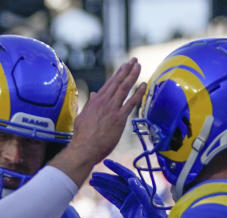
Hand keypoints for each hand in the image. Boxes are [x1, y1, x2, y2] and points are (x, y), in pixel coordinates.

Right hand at [50, 59, 146, 184]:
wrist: (84, 147)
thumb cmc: (82, 136)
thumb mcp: (83, 117)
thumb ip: (90, 105)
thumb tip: (93, 95)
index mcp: (95, 101)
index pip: (109, 84)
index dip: (118, 74)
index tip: (124, 66)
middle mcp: (104, 102)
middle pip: (118, 82)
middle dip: (127, 69)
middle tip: (134, 60)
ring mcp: (112, 109)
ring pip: (124, 87)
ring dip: (133, 75)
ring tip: (139, 66)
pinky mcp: (119, 118)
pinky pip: (131, 102)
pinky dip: (138, 93)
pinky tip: (144, 85)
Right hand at [90, 159, 167, 217]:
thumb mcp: (151, 209)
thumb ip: (142, 195)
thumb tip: (131, 180)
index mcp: (144, 189)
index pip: (128, 176)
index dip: (117, 168)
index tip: (106, 162)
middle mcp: (136, 193)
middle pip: (118, 183)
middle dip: (106, 178)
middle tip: (93, 175)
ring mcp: (130, 201)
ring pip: (114, 190)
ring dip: (104, 185)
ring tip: (91, 181)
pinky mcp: (126, 209)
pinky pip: (114, 199)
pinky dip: (106, 194)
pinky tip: (98, 189)